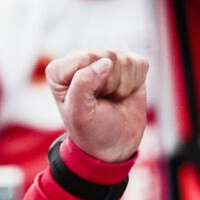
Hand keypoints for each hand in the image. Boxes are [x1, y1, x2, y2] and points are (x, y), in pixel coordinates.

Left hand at [47, 49, 149, 163]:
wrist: (114, 143)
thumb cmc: (91, 130)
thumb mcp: (80, 113)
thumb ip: (83, 85)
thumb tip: (105, 62)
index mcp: (59, 71)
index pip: (83, 58)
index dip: (92, 81)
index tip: (88, 100)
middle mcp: (81, 61)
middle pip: (107, 56)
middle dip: (109, 84)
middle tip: (101, 101)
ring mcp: (105, 61)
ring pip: (125, 60)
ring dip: (122, 85)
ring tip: (111, 99)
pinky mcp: (127, 64)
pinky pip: (140, 63)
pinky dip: (135, 82)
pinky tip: (123, 93)